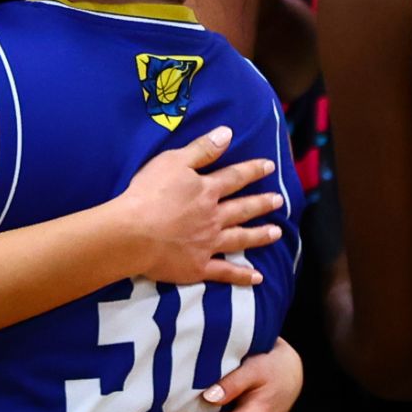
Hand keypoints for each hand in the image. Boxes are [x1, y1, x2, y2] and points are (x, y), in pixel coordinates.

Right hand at [115, 126, 283, 285]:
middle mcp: (213, 217)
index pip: (235, 177)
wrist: (132, 233)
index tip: (269, 166)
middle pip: (242, 209)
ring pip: (240, 239)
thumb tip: (228, 133)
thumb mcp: (173, 161)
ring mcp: (208, 244)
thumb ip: (201, 149)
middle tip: (279, 201)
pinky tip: (257, 278)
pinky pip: (225, 272)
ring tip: (277, 234)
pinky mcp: (198, 266)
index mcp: (206, 191)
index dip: (252, 170)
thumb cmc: (148, 194)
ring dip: (259, 236)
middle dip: (262, 203)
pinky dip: (242, 276)